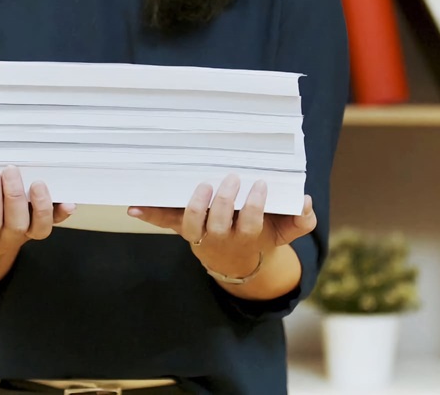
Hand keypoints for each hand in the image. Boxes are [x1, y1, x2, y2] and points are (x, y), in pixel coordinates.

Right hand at [0, 165, 74, 254]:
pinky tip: (69, 201)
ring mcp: (27, 230)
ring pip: (40, 227)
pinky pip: (55, 221)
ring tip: (37, 183)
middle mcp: (8, 234)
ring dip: (42, 206)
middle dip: (14, 196)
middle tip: (10, 170)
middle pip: (17, 222)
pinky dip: (63, 212)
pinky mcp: (41, 222)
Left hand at [128, 174, 316, 277]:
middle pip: (220, 222)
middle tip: (231, 178)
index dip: (255, 205)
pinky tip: (133, 207)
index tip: (259, 184)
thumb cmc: (265, 236)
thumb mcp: (287, 232)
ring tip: (203, 186)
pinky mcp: (183, 229)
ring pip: (192, 224)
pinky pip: (165, 222)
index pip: (252, 221)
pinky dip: (150, 215)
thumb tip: (306, 202)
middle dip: (225, 200)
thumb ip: (302, 220)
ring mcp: (199, 235)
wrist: (240, 262)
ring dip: (194, 205)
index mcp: (247, 236)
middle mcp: (221, 238)